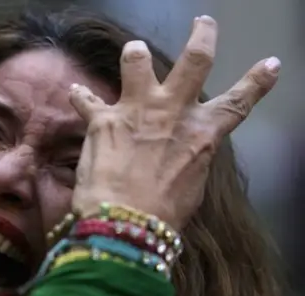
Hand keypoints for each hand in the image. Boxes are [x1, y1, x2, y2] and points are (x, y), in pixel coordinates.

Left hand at [69, 15, 279, 228]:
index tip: (271, 64)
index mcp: (201, 134)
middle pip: (195, 61)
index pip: (237, 102)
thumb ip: (189, 157)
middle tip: (204, 23)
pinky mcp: (103, 118)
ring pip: (138, 61)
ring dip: (136, 54)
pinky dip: (81, 96)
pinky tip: (75, 92)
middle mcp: (172, 112)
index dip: (257, 82)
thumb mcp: (190, 185)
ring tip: (135, 51)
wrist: (125, 222)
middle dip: (203, 36)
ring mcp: (136, 110)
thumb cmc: (163, 214)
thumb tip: (184, 150)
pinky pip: (87, 99)